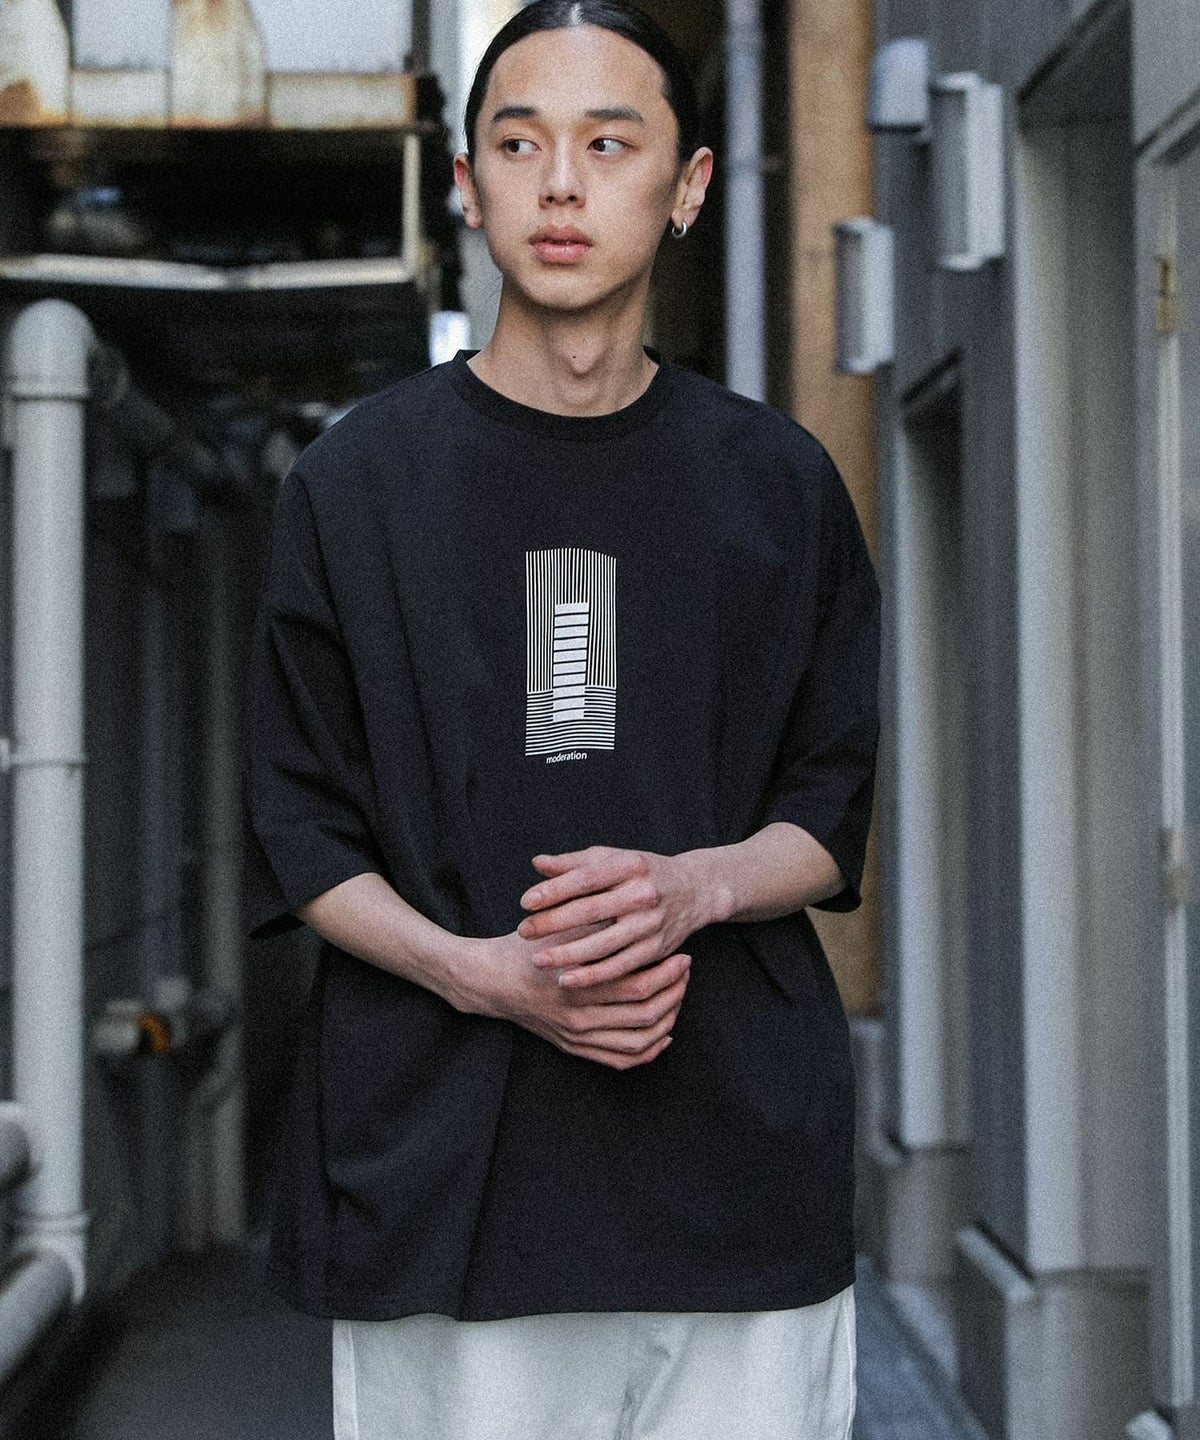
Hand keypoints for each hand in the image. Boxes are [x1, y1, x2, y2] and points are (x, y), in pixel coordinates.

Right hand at [456, 923, 690, 1070]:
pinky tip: (664, 1033)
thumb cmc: (526, 947)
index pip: (638, 986)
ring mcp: (577, 1038)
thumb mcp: (559, 929)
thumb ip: (596, 923)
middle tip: (685, 973)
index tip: (682, 956)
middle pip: (645, 1015)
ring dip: (667, 1020)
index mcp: (577, 986)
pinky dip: (648, 1050)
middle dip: (674, 993)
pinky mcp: (575, 1048)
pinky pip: (622, 1060)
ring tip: (678, 997)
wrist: (491, 981)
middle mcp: (579, 1019)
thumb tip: (637, 907)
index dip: (667, 973)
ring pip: (639, 1041)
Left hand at [515, 844, 711, 988]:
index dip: (553, 890)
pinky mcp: (656, 949)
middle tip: (523, 932)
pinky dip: (592, 975)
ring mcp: (651, 924)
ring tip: (538, 960)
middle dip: (552, 923)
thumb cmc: (643, 872)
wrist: (695, 890)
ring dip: (567, 955)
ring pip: (602, 944)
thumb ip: (574, 863)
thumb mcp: (613, 859)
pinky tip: (567, 979)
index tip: (525, 902)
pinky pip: (619, 967)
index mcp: (630, 866)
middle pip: (590, 911)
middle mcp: (643, 894)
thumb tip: (537, 864)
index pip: (584, 879)